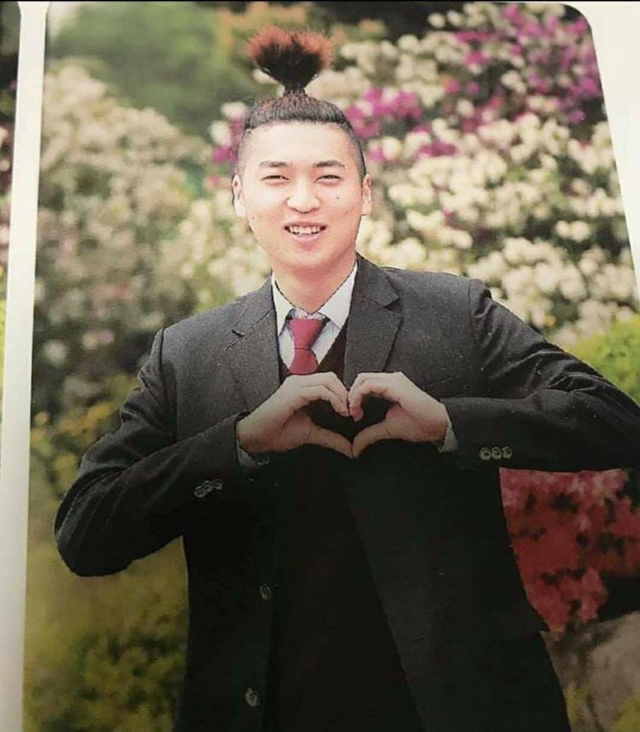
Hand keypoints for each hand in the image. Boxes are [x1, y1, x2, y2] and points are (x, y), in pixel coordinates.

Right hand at [236, 372, 352, 457]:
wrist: (257, 437)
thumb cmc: (277, 432)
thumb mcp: (311, 434)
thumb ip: (330, 438)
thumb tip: (349, 448)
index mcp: (303, 388)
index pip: (330, 382)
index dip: (344, 394)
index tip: (353, 412)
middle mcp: (300, 382)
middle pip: (332, 377)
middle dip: (345, 393)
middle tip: (353, 411)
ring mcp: (296, 385)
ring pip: (328, 380)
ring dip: (342, 395)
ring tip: (346, 411)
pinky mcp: (293, 392)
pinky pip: (320, 389)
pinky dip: (334, 398)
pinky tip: (339, 410)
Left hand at [349, 372, 448, 457]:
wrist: (438, 424)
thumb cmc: (419, 424)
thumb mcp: (387, 429)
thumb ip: (370, 434)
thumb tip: (354, 448)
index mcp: (389, 386)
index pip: (364, 384)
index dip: (354, 398)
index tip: (354, 416)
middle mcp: (390, 380)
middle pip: (360, 379)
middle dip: (350, 395)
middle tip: (351, 414)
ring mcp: (393, 380)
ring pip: (362, 379)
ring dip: (353, 395)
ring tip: (354, 412)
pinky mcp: (395, 384)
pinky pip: (369, 384)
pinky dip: (358, 395)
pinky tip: (358, 409)